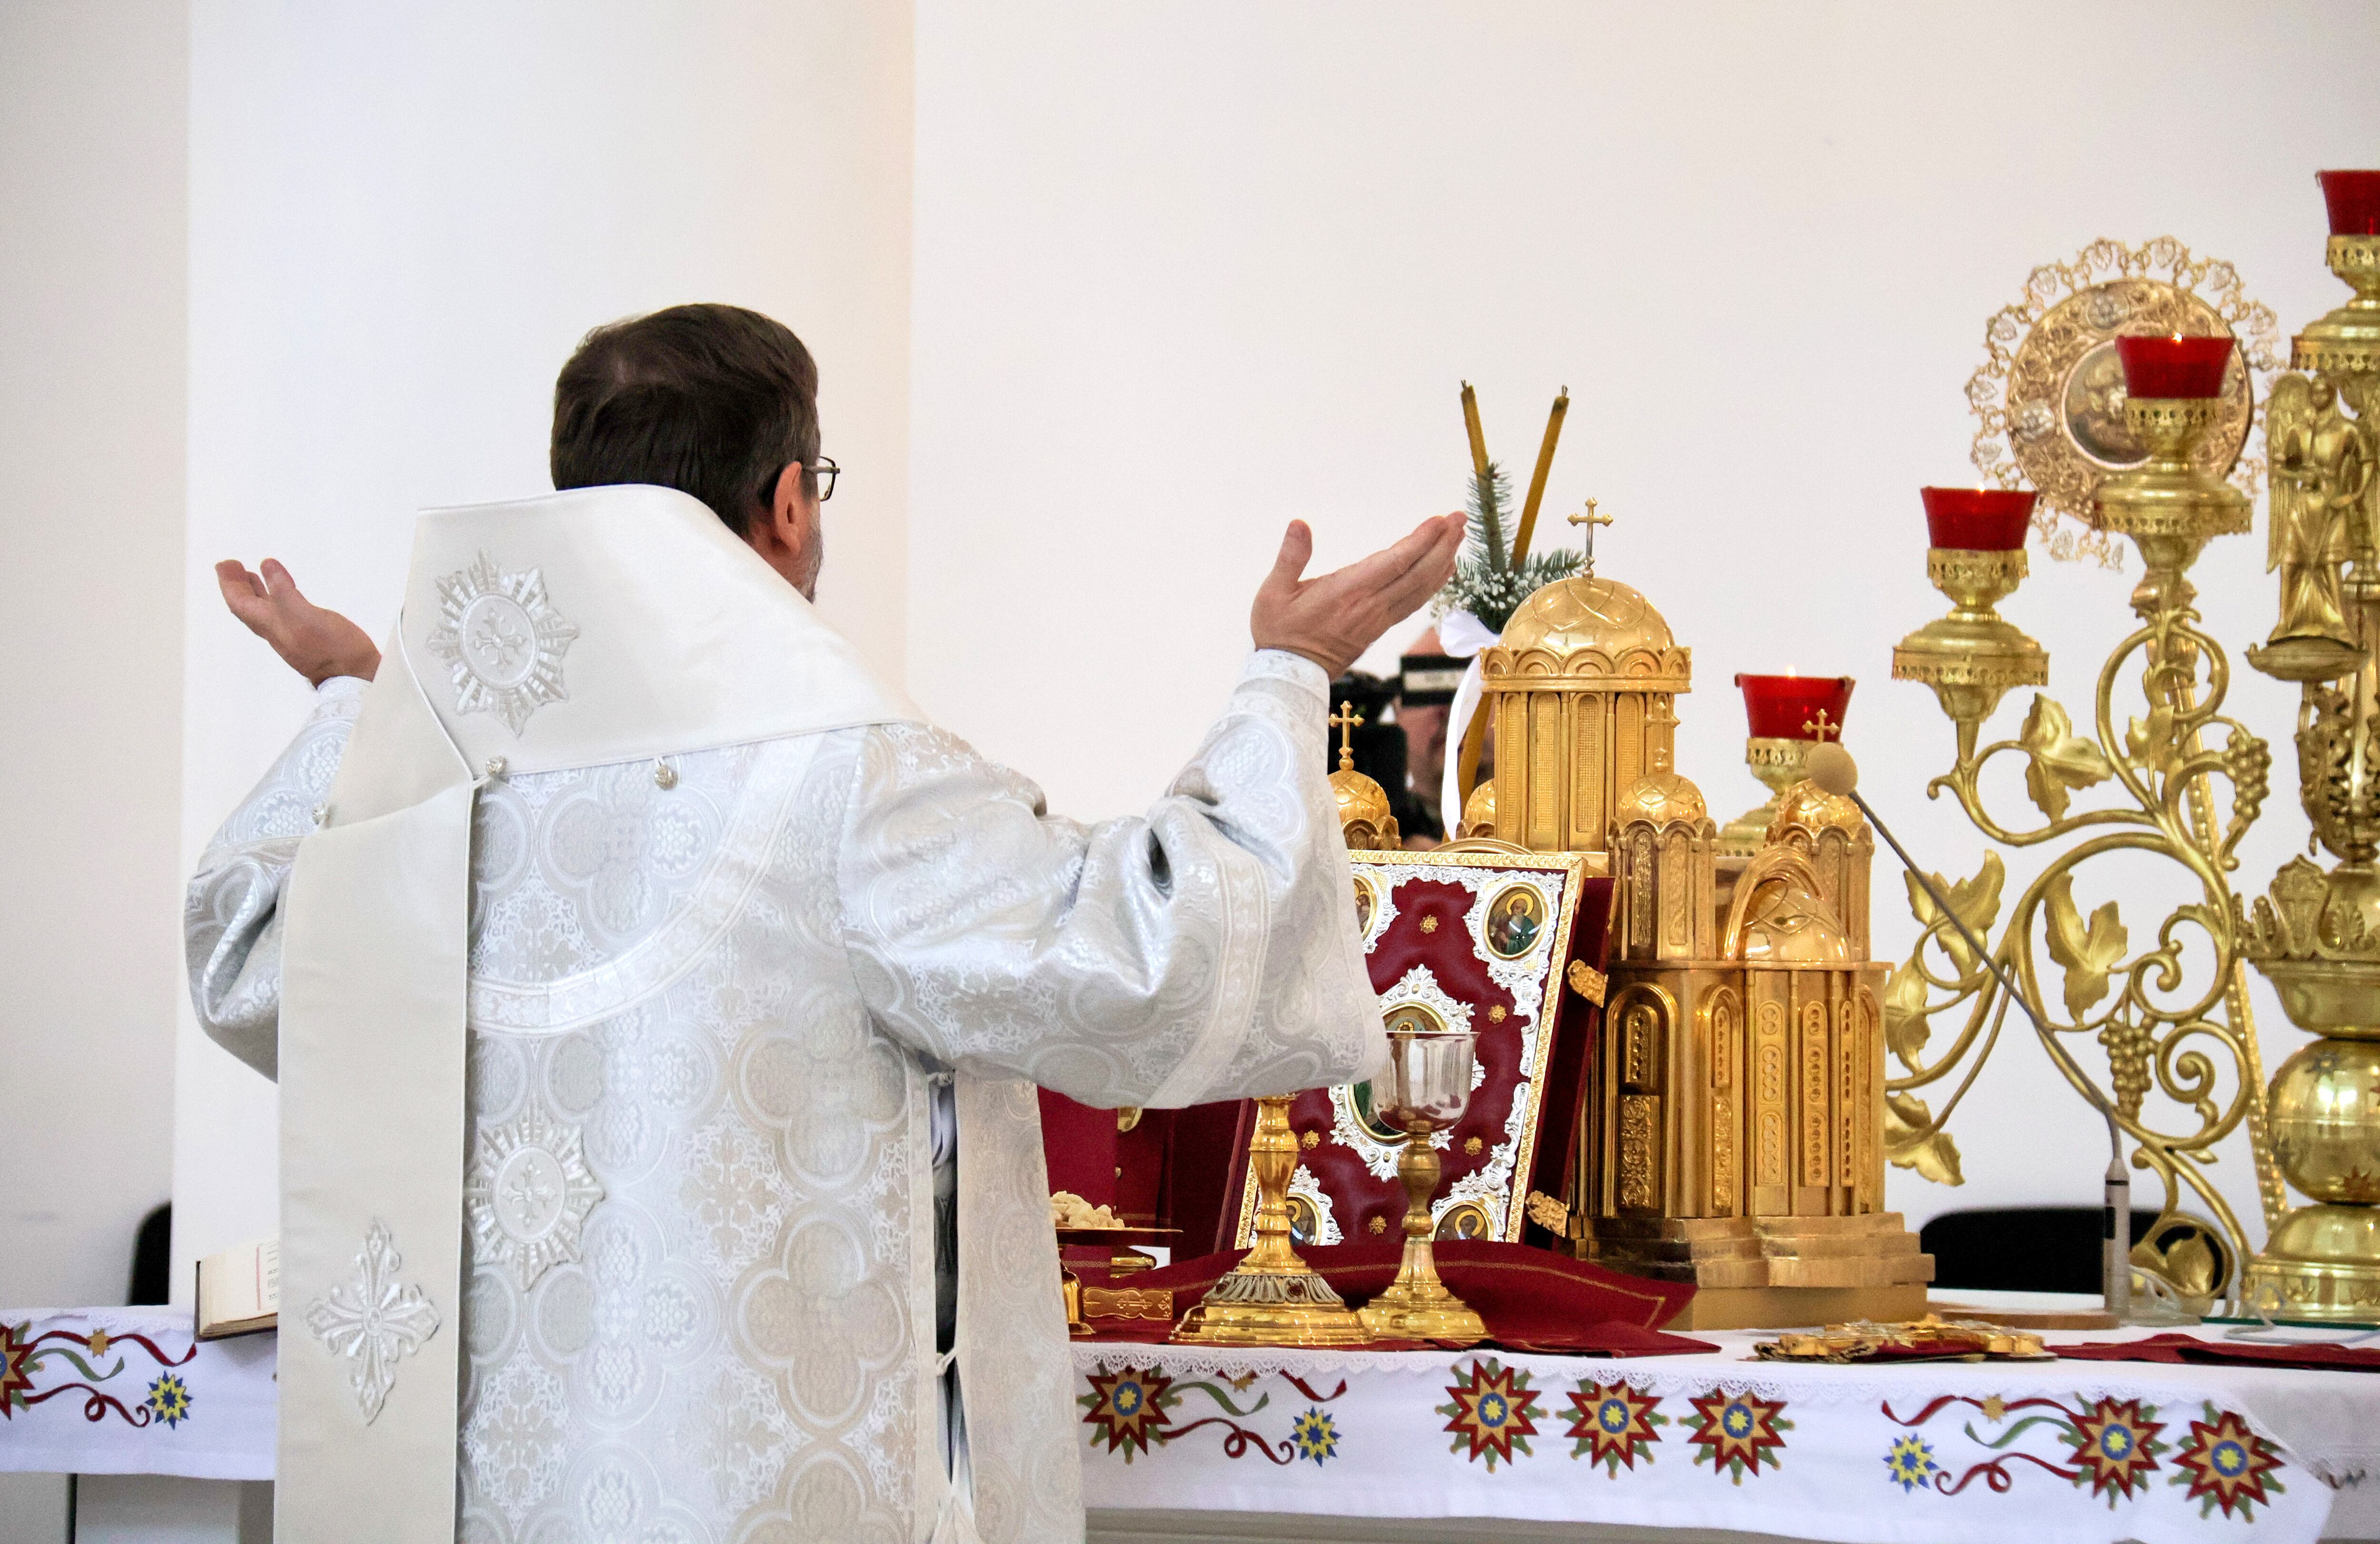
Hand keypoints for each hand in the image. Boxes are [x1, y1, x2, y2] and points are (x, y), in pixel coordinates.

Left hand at [214, 559, 380, 686]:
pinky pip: (283, 610)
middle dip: (237, 585)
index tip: (224, 564)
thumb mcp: (303, 614)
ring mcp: (291, 632)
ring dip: (255, 591)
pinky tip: (286, 592)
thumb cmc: (329, 648)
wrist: (354, 675)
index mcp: (269, 624)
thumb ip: (283, 590)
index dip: (229, 583)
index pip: (239, 602)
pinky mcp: (308, 633)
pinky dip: (278, 596)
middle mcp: (275, 629)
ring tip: (251, 575)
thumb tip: (266, 565)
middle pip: (248, 606)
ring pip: (264, 609)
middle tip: (232, 566)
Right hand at [1251, 512, 1465, 677]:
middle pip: (1417, 574)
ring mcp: (1378, 619)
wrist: (1287, 677)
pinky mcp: (1379, 628)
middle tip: (1460, 518)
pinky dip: (1432, 584)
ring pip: (1420, 589)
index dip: (1420, 541)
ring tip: (1458, 536)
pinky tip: (1443, 569)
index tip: (1439, 521)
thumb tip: (1299, 524)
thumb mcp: (1272, 593)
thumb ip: (1289, 557)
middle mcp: (1369, 606)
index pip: (1394, 563)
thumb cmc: (1278, 633)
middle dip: (1442, 544)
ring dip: (1442, 561)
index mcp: (1346, 593)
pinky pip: (1413, 603)